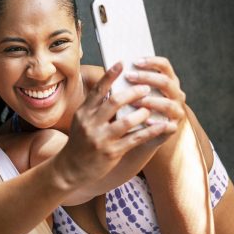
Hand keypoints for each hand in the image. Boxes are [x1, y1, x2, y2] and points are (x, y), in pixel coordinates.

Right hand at [57, 62, 176, 184]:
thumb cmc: (79, 143)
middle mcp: (90, 124)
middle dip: (133, 93)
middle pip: (114, 102)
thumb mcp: (82, 123)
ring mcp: (101, 139)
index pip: (98, 91)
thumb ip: (95, 108)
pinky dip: (151, 131)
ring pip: (127, 121)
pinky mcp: (111, 153)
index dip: (110, 76)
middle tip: (146, 88)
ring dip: (142, 112)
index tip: (121, 63)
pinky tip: (163, 126)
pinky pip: (135, 139)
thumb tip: (113, 90)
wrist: (69, 170)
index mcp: (83, 114)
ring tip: (150, 108)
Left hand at [125, 56, 185, 127]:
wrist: (153, 132)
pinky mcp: (174, 127)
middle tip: (129, 76)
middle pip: (165, 82)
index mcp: (169, 81)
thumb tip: (115, 69)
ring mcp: (177, 110)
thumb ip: (133, 83)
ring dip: (150, 101)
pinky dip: (157, 124)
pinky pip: (168, 125)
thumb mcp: (139, 93)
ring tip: (133, 102)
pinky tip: (145, 122)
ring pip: (167, 104)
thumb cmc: (141, 108)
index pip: (164, 66)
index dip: (151, 62)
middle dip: (147, 78)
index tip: (135, 61)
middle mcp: (176, 94)